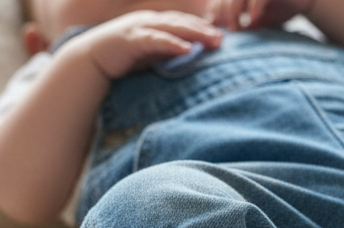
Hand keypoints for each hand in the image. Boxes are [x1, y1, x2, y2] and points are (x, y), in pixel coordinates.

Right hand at [66, 11, 223, 79]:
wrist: (91, 60)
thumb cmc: (123, 57)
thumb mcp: (151, 52)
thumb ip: (169, 50)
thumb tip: (191, 53)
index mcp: (153, 22)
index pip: (182, 22)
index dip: (201, 27)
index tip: (221, 36)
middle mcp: (148, 21)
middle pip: (181, 23)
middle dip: (203, 30)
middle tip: (221, 38)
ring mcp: (139, 28)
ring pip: (171, 28)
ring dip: (193, 34)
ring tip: (211, 41)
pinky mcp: (132, 40)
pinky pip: (156, 40)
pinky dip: (172, 43)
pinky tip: (186, 49)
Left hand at [208, 0, 316, 30]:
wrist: (304, 0)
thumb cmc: (279, 9)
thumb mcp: (258, 19)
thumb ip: (242, 24)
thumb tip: (223, 34)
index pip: (220, 0)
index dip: (215, 11)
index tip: (214, 26)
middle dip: (223, 14)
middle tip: (227, 31)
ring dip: (233, 10)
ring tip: (237, 28)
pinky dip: (254, 7)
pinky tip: (253, 19)